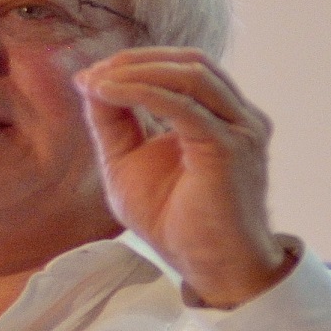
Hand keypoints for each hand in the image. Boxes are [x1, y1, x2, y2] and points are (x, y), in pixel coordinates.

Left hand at [77, 47, 290, 307]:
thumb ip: (115, 123)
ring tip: (97, 82)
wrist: (211, 269)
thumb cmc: (176, 224)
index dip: (135, 64)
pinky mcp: (231, 147)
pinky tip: (108, 94)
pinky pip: (183, 105)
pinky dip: (142, 92)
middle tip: (91, 75)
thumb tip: (92, 82)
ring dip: (137, 71)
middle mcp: (239, 117)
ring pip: (190, 74)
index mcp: (221, 118)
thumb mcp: (129, 164)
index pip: (182, 69)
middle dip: (134, 61)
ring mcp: (241, 129)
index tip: (89, 77)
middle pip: (190, 61)